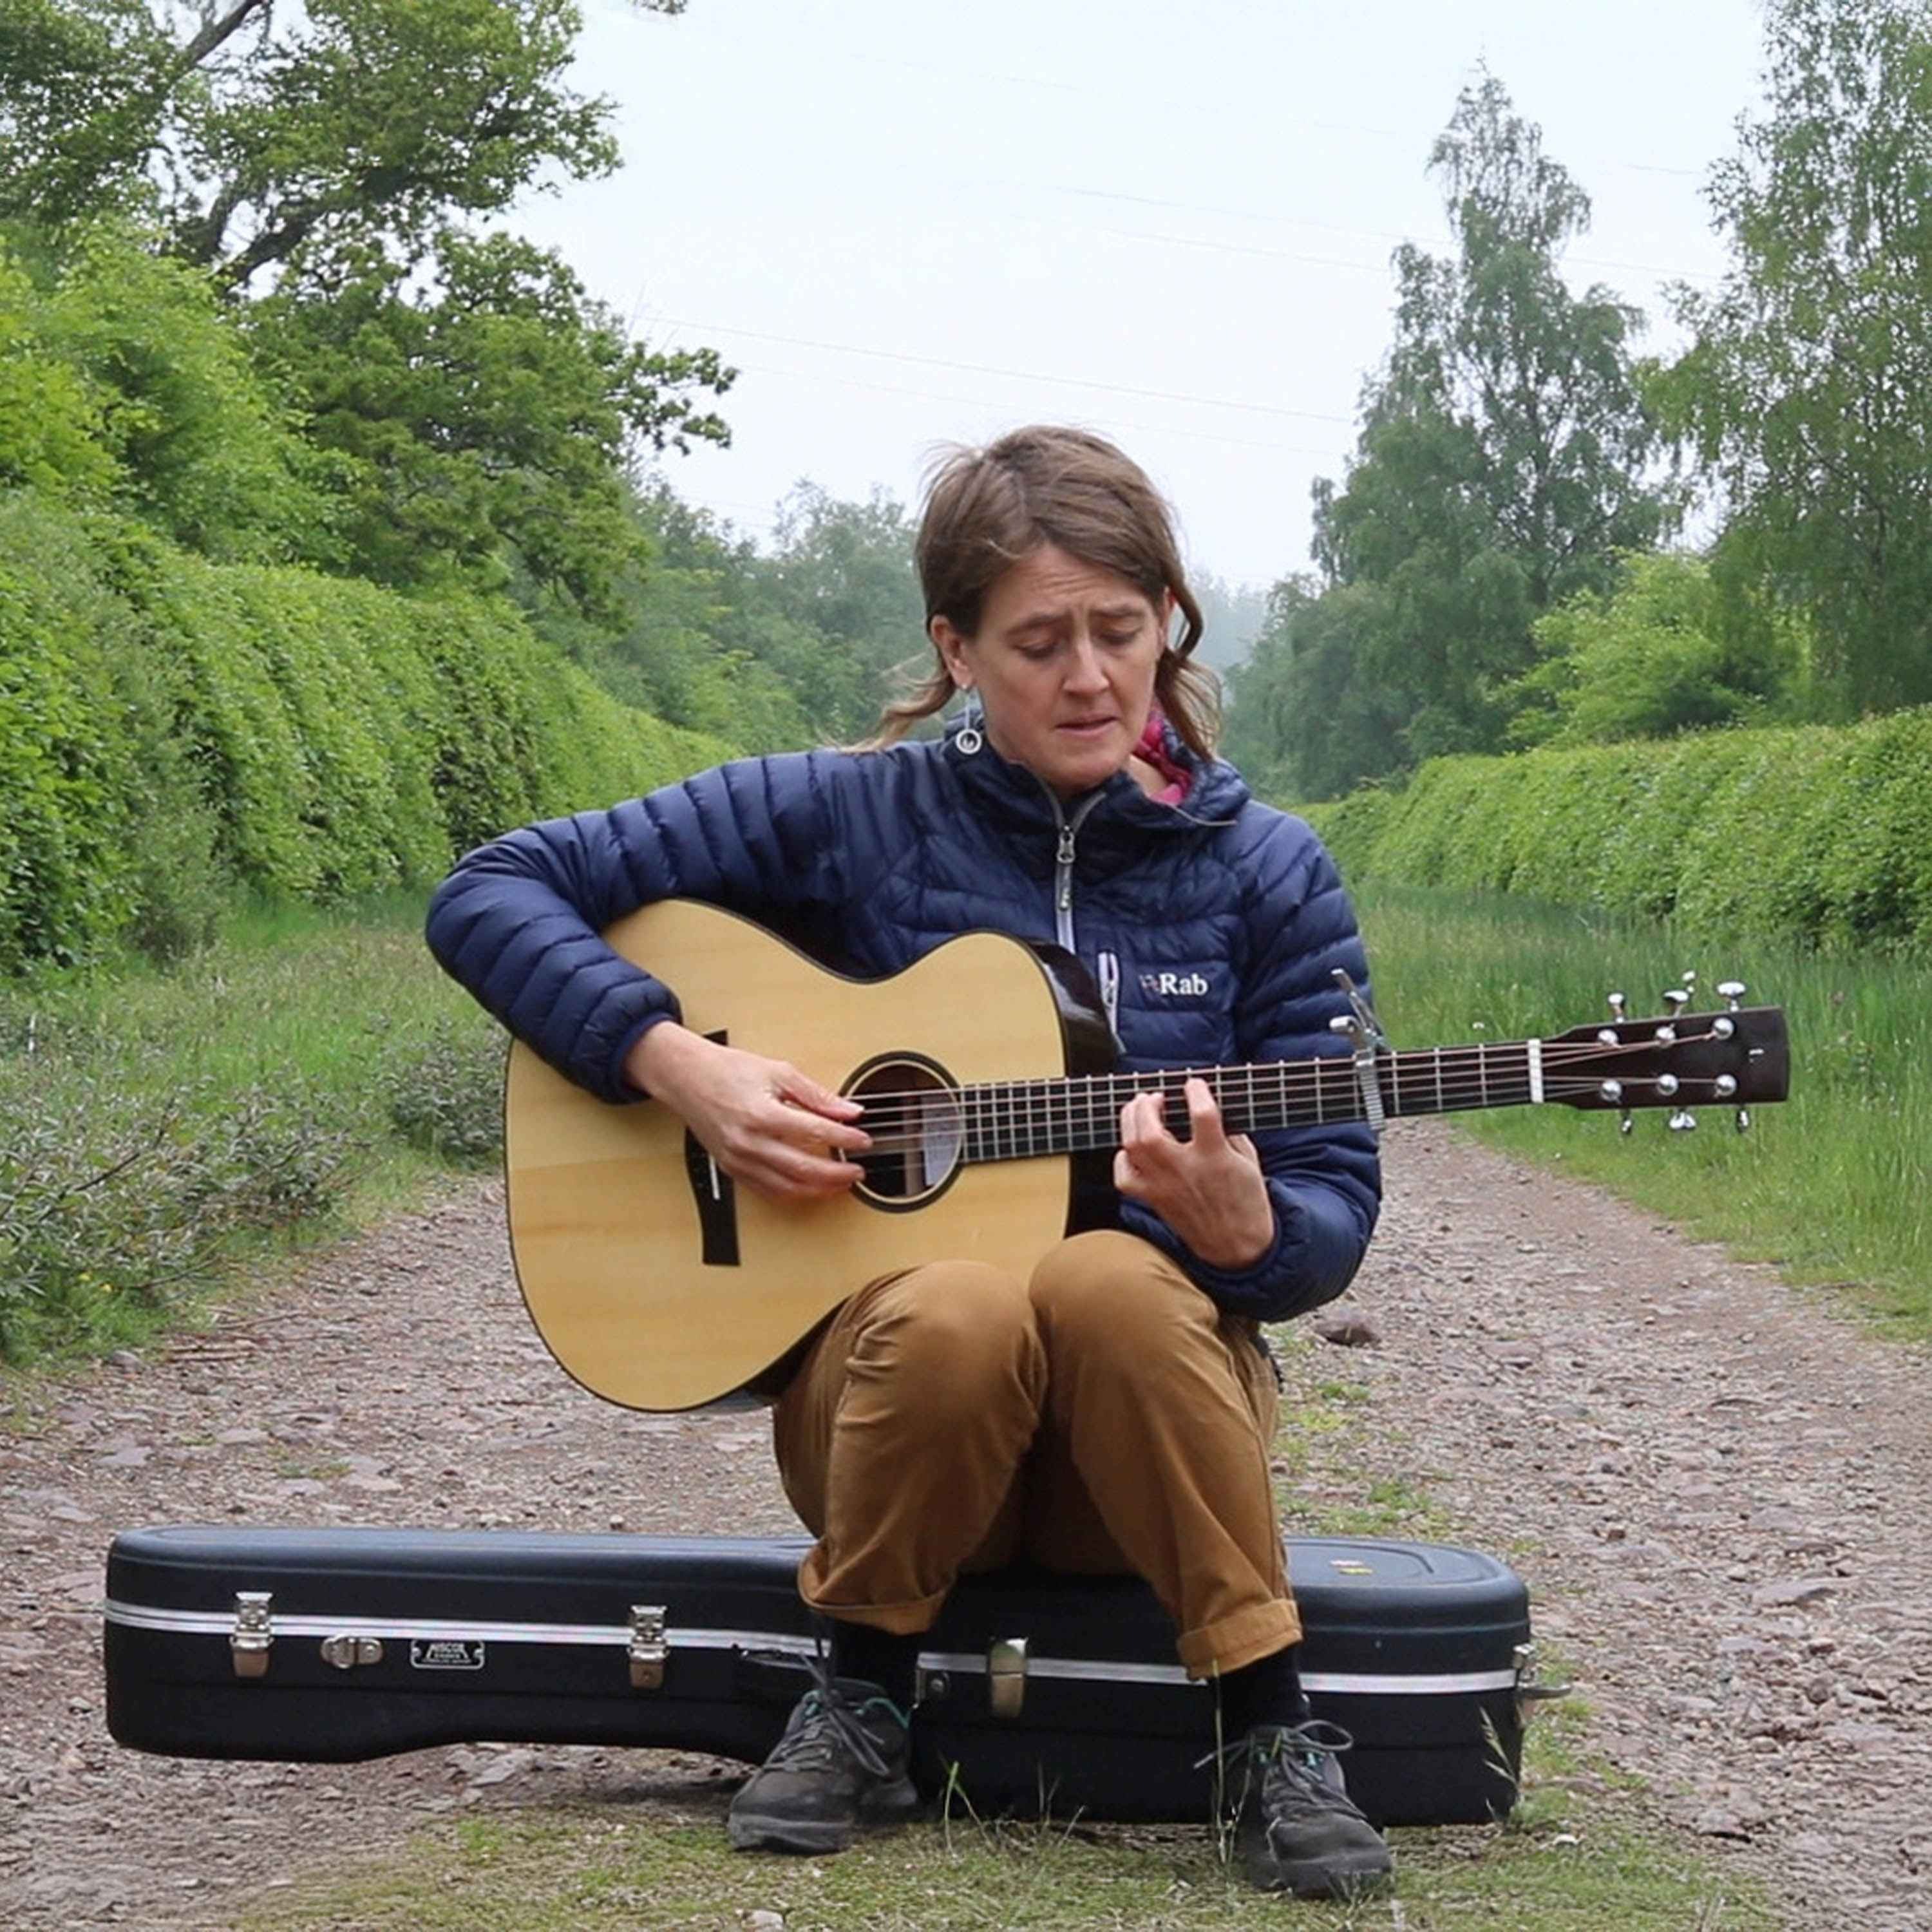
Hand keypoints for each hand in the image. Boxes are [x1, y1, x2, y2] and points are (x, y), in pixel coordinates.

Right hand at [625, 1023, 867, 1202]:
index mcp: (763, 1114)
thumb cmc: (729, 1071)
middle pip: (804, 1168)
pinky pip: (768, 1191)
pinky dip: (793, 1193)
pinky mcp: (732, 1169)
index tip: (863, 1140)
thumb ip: (816, 1094)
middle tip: (858, 1170)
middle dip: (837, 1174)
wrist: (687, 1079)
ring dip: (819, 1190)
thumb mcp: (778, 1072)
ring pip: (787, 1188)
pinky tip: (810, 1187)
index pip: (815, 1132)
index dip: (845, 1139)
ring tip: (841, 1183)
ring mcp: (739, 1160)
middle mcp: (750, 1142)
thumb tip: (848, 1110)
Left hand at [1114, 1077, 1274, 1268]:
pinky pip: (1124, 1178)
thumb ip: (1229, 1133)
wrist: (1238, 1247)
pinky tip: (1132, 1149)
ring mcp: (1164, 1186)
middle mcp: (1185, 1169)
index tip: (1194, 1084)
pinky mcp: (1154, 1200)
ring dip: (1130, 1120)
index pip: (1202, 1113)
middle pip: (1150, 1130)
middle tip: (1155, 1097)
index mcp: (1215, 1157)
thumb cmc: (1247, 1202)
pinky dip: (1122, 1158)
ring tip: (1140, 1110)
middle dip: (1147, 1104)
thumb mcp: (1249, 1161)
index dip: (1196, 1090)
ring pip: (1132, 1147)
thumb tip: (1209, 1108)